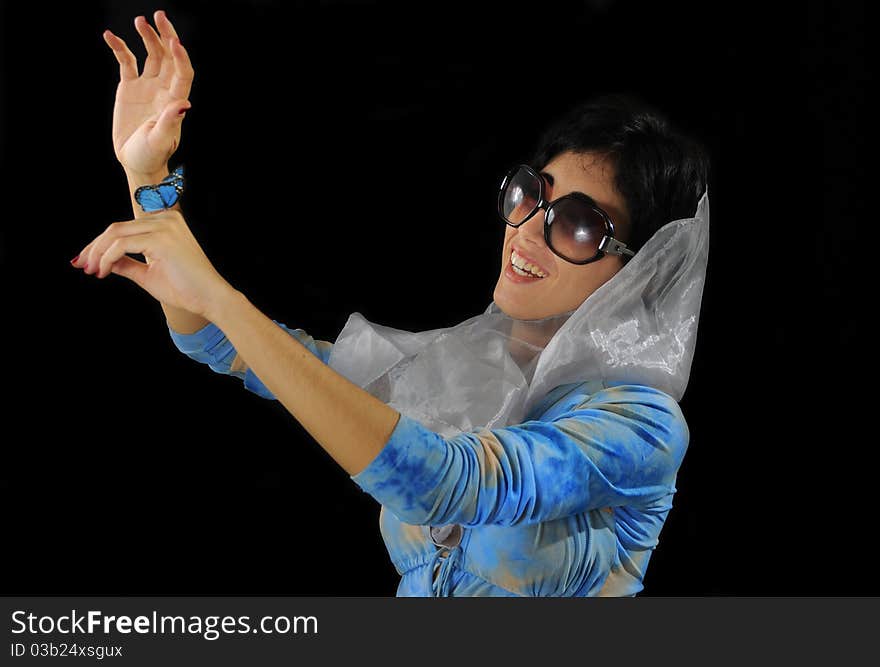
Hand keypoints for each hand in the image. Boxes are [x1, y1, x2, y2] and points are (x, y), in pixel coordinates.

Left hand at [71, 210, 234, 319]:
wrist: (210, 298)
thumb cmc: (186, 288)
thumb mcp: (148, 274)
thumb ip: (126, 263)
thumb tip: (102, 261)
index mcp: (165, 223)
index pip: (123, 227)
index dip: (99, 243)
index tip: (86, 261)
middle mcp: (165, 219)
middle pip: (115, 228)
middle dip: (93, 248)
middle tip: (82, 265)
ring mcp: (164, 227)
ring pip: (115, 234)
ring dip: (97, 254)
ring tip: (91, 271)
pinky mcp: (161, 239)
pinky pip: (122, 246)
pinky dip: (106, 259)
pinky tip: (103, 272)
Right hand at [103, 10, 193, 175]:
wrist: (136, 160)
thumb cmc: (151, 154)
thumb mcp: (160, 140)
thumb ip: (170, 122)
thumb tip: (183, 104)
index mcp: (174, 100)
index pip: (182, 73)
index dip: (181, 57)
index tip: (174, 41)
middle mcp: (163, 89)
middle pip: (169, 57)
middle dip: (166, 36)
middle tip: (159, 16)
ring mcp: (147, 86)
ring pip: (150, 55)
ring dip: (147, 37)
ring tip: (140, 21)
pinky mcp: (129, 87)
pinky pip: (126, 62)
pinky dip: (119, 48)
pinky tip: (109, 35)